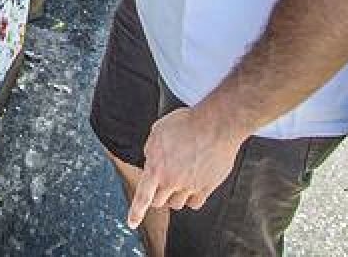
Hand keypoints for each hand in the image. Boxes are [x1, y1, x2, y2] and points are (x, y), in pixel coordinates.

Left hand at [126, 106, 247, 227]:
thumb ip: (150, 149)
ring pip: (177, 204)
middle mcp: (172, 180)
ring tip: (179, 180)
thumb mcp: (158, 131)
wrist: (215, 125)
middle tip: (162, 183)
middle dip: (157, 195)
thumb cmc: (187, 124)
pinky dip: (191, 199)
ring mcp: (190, 186)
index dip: (136, 212)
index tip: (132, 223)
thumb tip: (150, 159)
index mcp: (156, 167)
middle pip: (159, 202)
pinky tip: (192, 187)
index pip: (143, 196)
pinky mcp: (206, 188)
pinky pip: (195, 204)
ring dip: (174, 196)